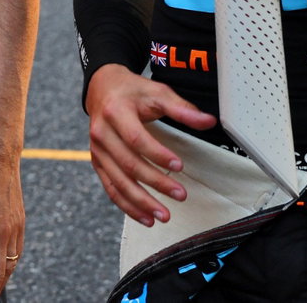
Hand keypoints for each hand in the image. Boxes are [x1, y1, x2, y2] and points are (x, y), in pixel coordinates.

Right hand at [85, 64, 216, 226]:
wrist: (102, 89)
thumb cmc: (131, 92)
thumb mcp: (157, 92)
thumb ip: (182, 109)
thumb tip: (208, 121)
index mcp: (116, 112)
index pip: (136, 138)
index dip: (157, 154)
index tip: (179, 165)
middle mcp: (102, 132)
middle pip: (128, 164)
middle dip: (155, 183)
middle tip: (180, 195)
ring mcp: (98, 150)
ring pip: (118, 182)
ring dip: (141, 202)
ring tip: (164, 215)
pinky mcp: (97, 162)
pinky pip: (110, 188)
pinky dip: (127, 206)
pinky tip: (145, 217)